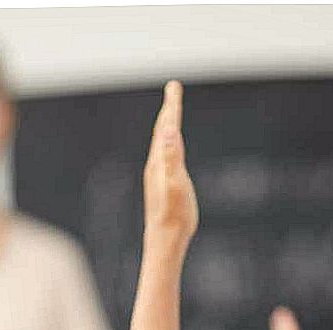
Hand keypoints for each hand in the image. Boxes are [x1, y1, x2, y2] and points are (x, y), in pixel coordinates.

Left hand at [143, 81, 197, 261]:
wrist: (164, 240)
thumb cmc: (174, 214)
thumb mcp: (176, 183)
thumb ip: (172, 156)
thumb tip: (169, 131)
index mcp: (161, 160)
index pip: (168, 127)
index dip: (172, 106)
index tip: (174, 86)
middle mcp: (157, 165)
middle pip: (163, 131)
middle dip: (169, 109)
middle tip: (174, 91)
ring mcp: (158, 175)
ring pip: (162, 143)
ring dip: (167, 126)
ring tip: (171, 114)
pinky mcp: (163, 185)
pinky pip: (165, 156)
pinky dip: (169, 144)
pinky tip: (169, 150)